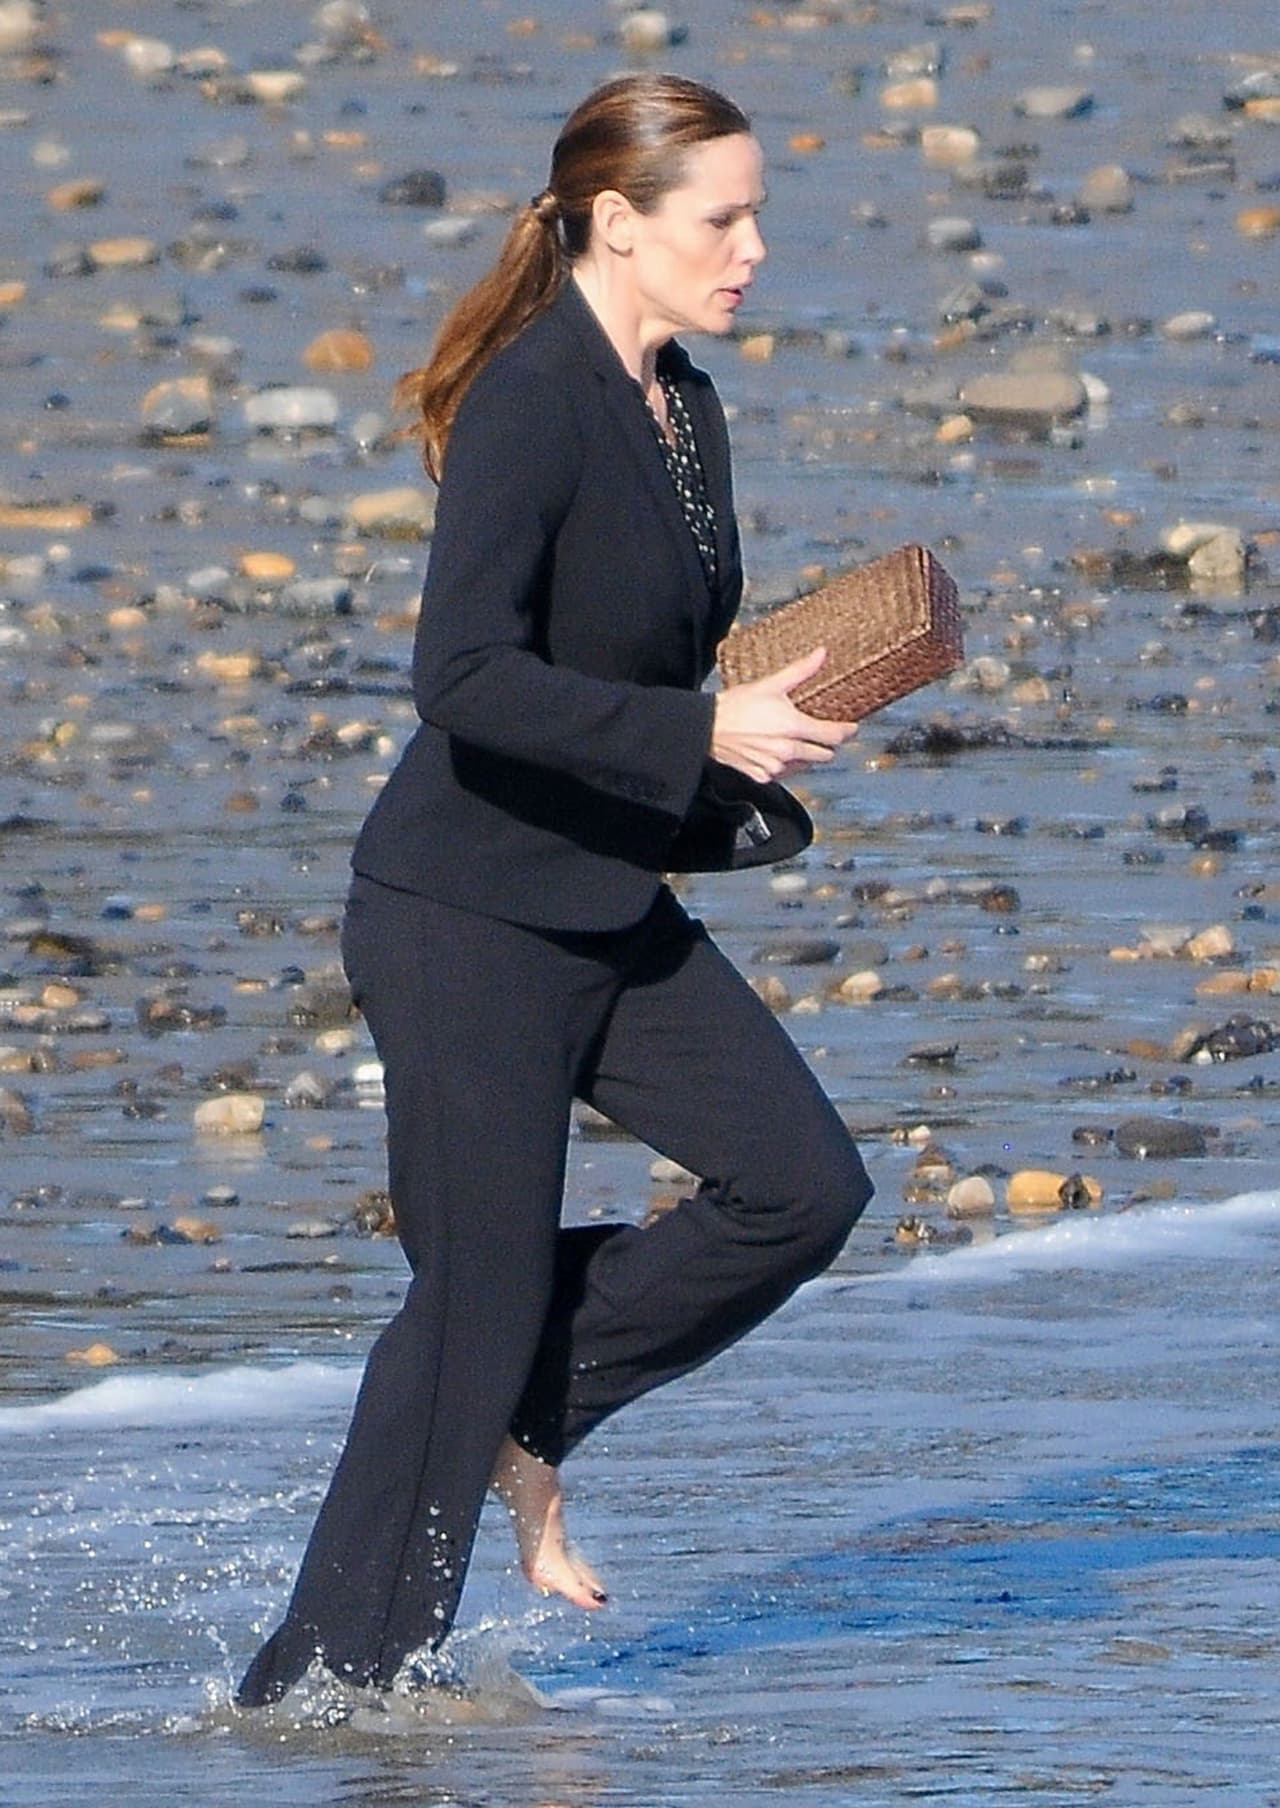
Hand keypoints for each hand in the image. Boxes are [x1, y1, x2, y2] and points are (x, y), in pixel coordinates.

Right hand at [711, 645, 858, 782]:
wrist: (707, 727)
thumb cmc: (736, 705)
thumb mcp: (770, 684)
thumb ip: (801, 671)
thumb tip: (822, 654)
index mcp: (793, 728)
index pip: (833, 736)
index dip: (846, 732)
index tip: (851, 728)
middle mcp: (787, 751)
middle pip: (823, 755)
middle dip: (828, 745)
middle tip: (825, 734)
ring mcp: (775, 767)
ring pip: (804, 765)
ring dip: (807, 755)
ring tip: (798, 741)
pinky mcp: (762, 776)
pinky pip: (783, 773)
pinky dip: (785, 764)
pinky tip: (778, 751)